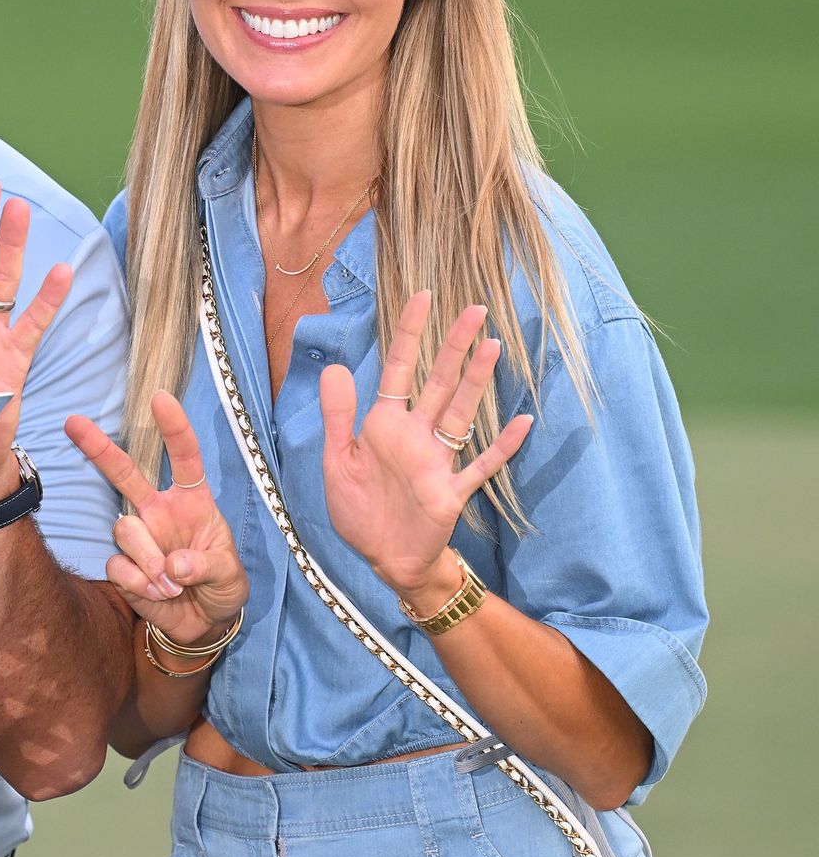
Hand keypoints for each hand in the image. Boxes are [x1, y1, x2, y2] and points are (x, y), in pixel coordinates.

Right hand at [67, 394, 246, 649]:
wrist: (203, 624)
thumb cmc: (222, 587)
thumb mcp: (230, 576)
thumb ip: (207, 566)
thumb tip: (175, 564)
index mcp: (192, 502)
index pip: (184, 458)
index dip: (174, 429)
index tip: (161, 399)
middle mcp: (159, 512)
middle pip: (125, 473)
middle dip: (98, 447)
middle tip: (72, 422)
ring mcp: (138, 537)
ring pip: (125, 529)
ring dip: (149, 560)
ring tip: (171, 585)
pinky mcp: (123, 566)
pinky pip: (118, 565)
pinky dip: (140, 583)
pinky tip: (157, 594)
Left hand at [317, 291, 532, 599]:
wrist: (382, 559)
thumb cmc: (360, 510)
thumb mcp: (338, 461)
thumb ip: (338, 416)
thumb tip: (335, 367)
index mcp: (384, 424)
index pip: (399, 369)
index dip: (410, 334)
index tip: (424, 297)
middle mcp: (415, 435)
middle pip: (438, 382)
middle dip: (453, 346)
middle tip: (476, 308)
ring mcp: (437, 461)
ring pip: (460, 412)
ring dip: (475, 382)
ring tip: (492, 347)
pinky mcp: (451, 492)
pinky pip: (481, 466)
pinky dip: (501, 447)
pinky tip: (522, 422)